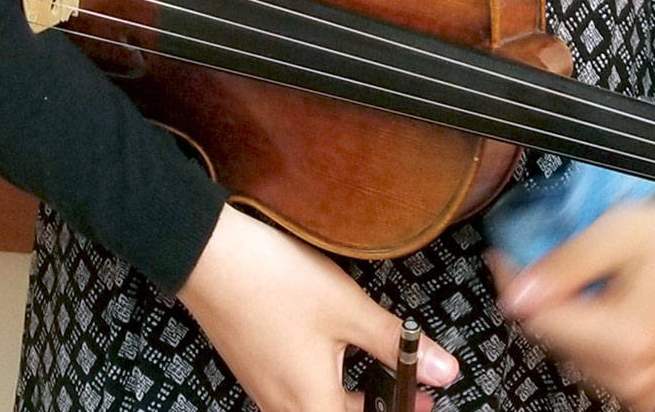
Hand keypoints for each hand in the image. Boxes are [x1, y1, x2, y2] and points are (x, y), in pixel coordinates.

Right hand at [179, 203, 460, 411]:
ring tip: (384, 364)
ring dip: (356, 397)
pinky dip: (329, 383)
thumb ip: (396, 344)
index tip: (423, 402)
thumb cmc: (276, 282)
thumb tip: (446, 371)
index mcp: (312, 407)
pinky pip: (299, 393)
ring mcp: (266, 391)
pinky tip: (339, 349)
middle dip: (380, 409)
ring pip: (320, 408)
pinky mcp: (255, 369)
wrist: (209, 256)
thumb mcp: (347, 309)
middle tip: (414, 389)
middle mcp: (285, 409)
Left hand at [488, 195, 654, 411]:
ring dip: (561, 315)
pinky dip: (585, 332)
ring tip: (575, 275)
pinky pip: (594, 364)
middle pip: (553, 340)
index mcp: (629, 338)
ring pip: (569, 353)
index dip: (514, 282)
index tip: (503, 255)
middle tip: (535, 258)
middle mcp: (636, 376)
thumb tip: (515, 294)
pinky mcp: (647, 390)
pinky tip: (596, 301)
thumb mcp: (618, 234)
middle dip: (538, 298)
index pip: (541, 319)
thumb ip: (564, 267)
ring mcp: (643, 389)